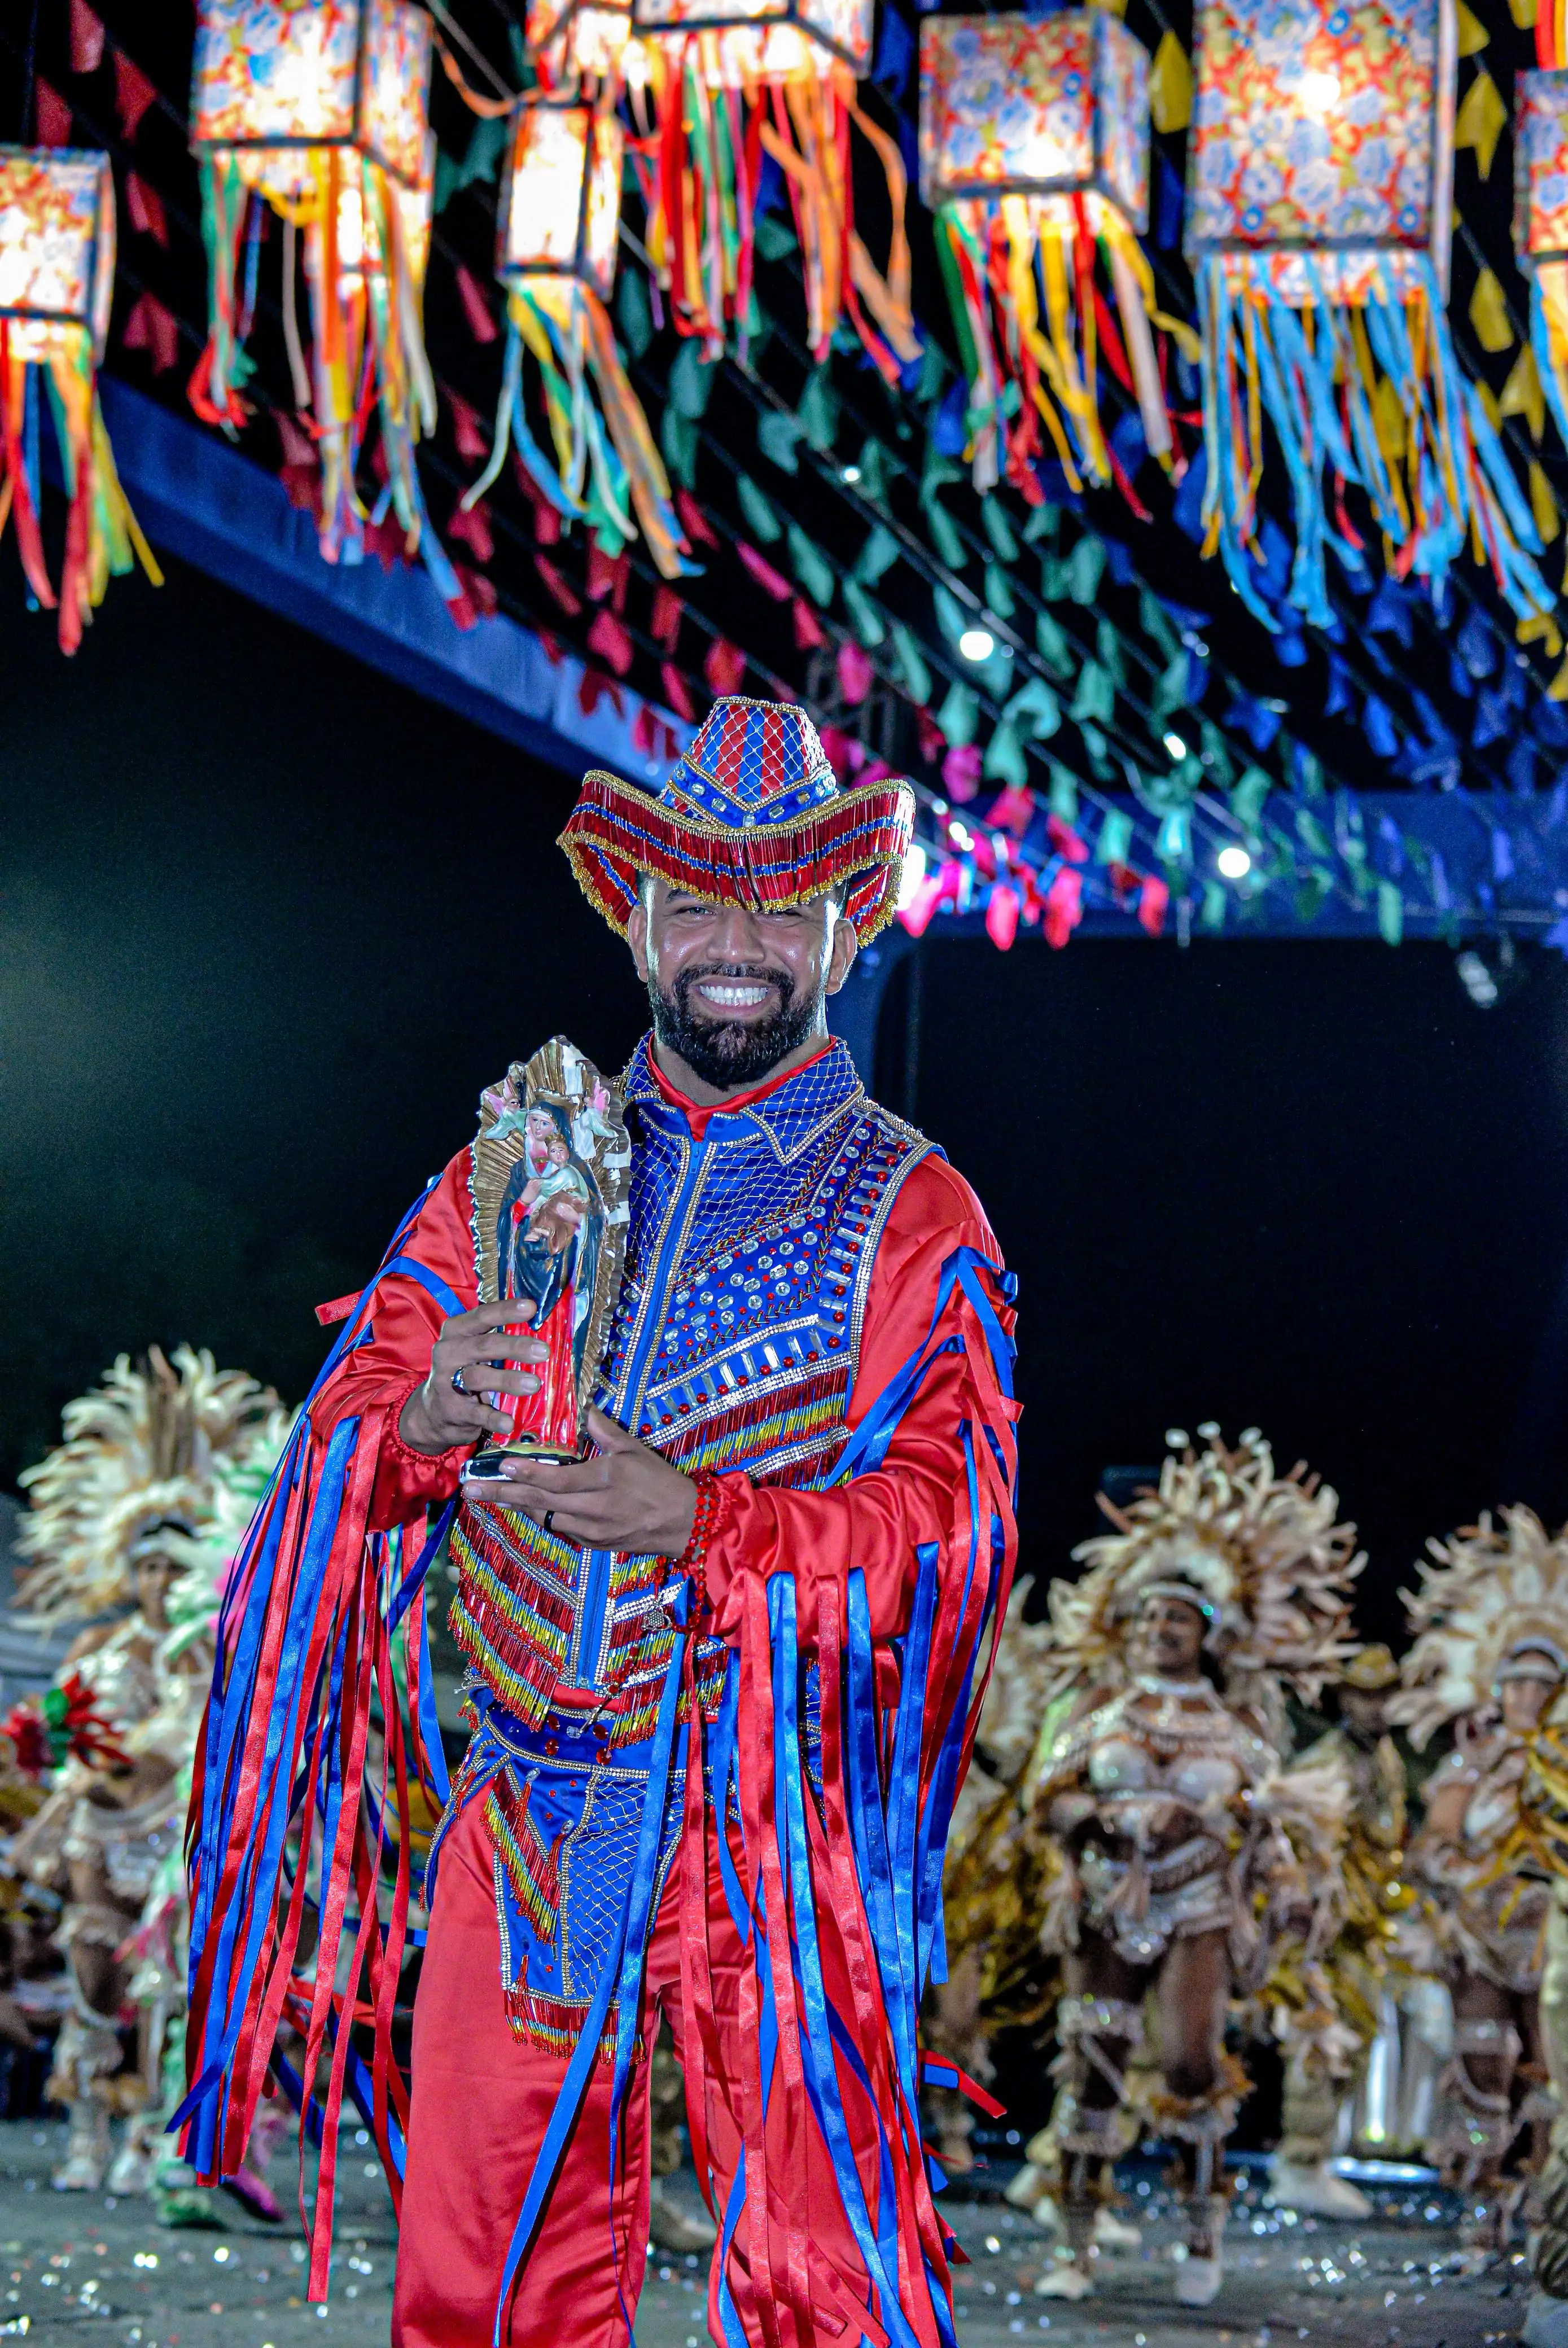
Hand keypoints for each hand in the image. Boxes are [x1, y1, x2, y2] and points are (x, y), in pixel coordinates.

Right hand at [399, 1301, 545, 1455]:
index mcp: (457, 1331)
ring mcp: (447, 1382)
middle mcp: (449, 1353)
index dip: (505, 1311)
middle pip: (483, 1346)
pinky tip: (509, 1423)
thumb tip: (541, 1324)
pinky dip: (493, 1418)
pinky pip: (476, 1413)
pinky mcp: (453, 1410)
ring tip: (534, 1384)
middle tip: (543, 1351)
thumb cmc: (463, 1371)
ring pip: (478, 1377)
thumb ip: (498, 1336)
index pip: (482, 1316)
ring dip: (507, 1380)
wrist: (433, 1412)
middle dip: (514, 1347)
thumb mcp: (473, 1348)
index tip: (531, 1307)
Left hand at [461, 1405, 698, 1557]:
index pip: (555, 1479)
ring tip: (488, 1496)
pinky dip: (540, 1516)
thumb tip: (585, 1409)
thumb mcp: (635, 1450)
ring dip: (516, 1505)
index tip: (500, 1464)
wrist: (683, 1523)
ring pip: (543, 1517)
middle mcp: (591, 1509)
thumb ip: (606, 1431)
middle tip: (470, 1491)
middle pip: (538, 1502)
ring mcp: (590, 1530)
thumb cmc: (661, 1483)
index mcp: (602, 1481)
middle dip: (501, 1495)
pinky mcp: (592, 1544)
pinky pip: (558, 1528)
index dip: (525, 1472)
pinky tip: (524, 1506)